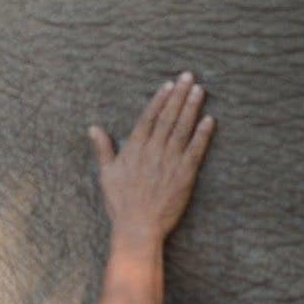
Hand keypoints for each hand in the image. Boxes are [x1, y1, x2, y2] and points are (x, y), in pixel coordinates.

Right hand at [89, 71, 215, 246]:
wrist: (137, 226)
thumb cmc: (120, 202)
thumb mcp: (106, 174)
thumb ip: (103, 148)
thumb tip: (93, 128)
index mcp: (134, 149)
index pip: (148, 118)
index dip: (160, 99)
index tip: (168, 84)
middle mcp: (153, 151)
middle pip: (168, 117)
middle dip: (179, 96)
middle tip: (189, 77)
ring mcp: (170, 161)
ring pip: (182, 128)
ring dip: (191, 108)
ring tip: (199, 90)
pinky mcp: (185, 174)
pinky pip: (196, 150)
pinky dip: (203, 134)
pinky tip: (209, 119)